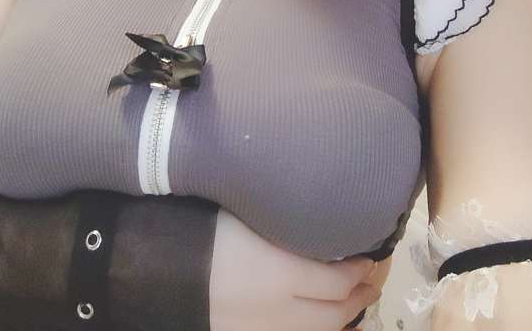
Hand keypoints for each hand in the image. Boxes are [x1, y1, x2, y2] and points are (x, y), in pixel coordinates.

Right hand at [210, 208, 386, 330]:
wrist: (158, 270)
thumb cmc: (203, 229)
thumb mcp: (248, 217)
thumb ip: (284, 221)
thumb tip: (317, 212)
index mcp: (281, 275)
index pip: (338, 282)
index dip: (360, 270)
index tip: (369, 255)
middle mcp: (279, 312)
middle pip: (335, 314)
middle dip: (360, 296)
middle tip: (372, 279)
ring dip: (344, 319)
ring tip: (356, 302)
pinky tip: (326, 322)